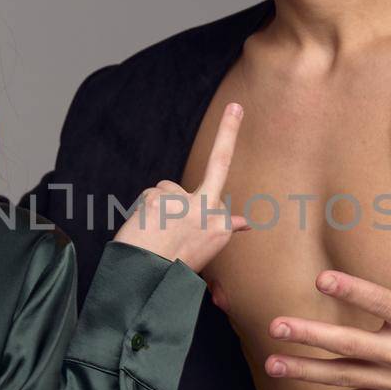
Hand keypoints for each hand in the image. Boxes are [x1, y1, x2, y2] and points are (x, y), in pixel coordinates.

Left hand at [111, 101, 251, 272]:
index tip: (243, 162)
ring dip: (160, 206)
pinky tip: (144, 230)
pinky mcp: (162, 198)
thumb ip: (221, 230)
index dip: (219, 205)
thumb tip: (246, 222)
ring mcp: (186, 203)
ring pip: (170, 190)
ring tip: (154, 234)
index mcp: (221, 230)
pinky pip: (152, 195)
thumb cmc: (171, 271)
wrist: (144, 283)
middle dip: (229, 131)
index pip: (226, 208)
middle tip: (236, 106)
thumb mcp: (202, 253)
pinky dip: (145, 210)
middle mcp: (209, 214)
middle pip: (220, 163)